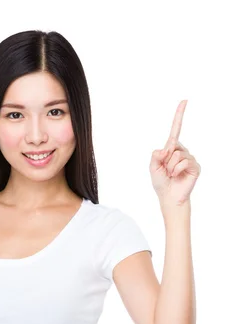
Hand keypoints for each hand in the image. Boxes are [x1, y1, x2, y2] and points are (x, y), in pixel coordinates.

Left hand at [149, 99, 200, 215]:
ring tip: (171, 175)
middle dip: (165, 159)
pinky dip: (176, 169)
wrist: (169, 198)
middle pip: (172, 145)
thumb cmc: (161, 183)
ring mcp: (190, 158)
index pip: (175, 129)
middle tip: (166, 170)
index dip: (179, 115)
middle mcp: (181, 151)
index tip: (184, 100)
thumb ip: (156, 155)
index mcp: (171, 149)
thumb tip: (166, 148)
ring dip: (170, 166)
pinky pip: (184, 161)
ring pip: (177, 154)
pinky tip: (177, 176)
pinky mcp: (195, 166)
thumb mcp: (153, 167)